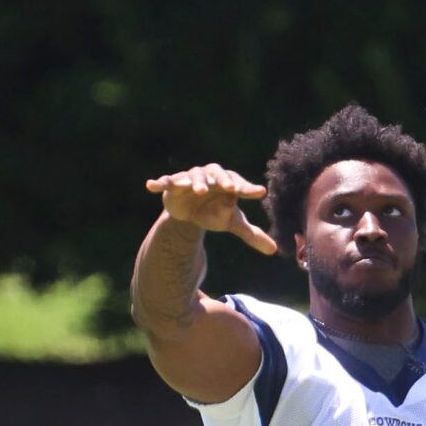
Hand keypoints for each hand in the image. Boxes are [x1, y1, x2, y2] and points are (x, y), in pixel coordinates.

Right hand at [145, 164, 277, 254]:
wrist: (192, 213)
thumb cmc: (216, 213)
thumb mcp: (233, 224)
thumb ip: (252, 234)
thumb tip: (274, 250)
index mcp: (227, 184)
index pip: (240, 184)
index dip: (248, 188)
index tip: (259, 193)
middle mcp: (209, 178)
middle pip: (216, 175)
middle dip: (222, 180)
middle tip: (230, 188)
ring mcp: (190, 180)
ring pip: (192, 177)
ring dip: (195, 183)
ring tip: (198, 191)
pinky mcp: (173, 186)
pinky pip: (165, 182)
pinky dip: (159, 183)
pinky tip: (150, 186)